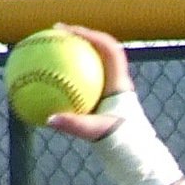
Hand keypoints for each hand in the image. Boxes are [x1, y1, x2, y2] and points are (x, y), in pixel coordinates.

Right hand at [44, 24, 133, 140]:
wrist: (134, 153)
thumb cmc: (119, 142)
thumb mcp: (96, 133)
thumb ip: (74, 125)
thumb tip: (49, 119)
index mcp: (119, 84)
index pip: (110, 50)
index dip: (91, 35)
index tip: (68, 31)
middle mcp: (118, 83)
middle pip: (102, 50)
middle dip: (81, 37)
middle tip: (57, 32)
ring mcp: (113, 90)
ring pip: (95, 63)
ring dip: (76, 54)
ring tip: (52, 48)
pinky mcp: (107, 99)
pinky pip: (87, 81)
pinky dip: (71, 77)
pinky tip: (50, 79)